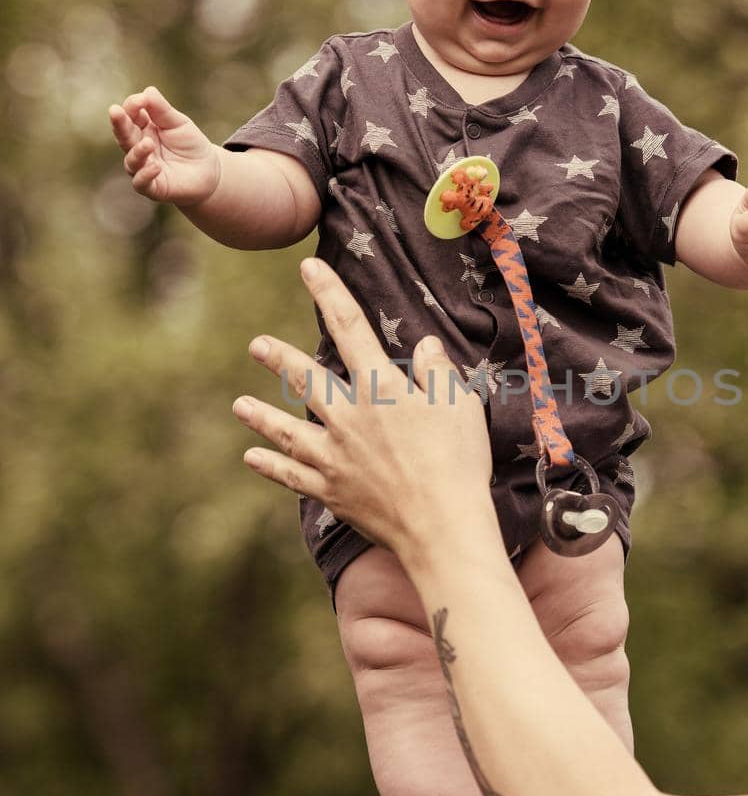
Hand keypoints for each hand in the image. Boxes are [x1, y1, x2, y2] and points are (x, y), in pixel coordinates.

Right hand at [109, 85, 220, 204]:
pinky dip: (146, 175)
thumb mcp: (178, 123)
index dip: (132, 106)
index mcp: (142, 129)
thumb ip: (162, 110)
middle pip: (124, 136)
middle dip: (120, 124)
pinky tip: (155, 167)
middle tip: (115, 112)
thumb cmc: (189, 144)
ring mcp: (143, 168)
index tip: (141, 99)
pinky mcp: (152, 187)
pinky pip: (142, 183)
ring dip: (137, 151)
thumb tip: (147, 91)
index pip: (130, 116)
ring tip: (148, 143)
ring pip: (131, 160)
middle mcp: (137, 148)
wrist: (208, 171)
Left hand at [231, 259, 491, 554]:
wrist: (442, 527)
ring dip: (261, 417)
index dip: (328, 293)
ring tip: (240, 406)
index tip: (308, 268)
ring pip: (287, 430)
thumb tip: (424, 345)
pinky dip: (270, 466)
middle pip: (304, 380)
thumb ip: (436, 371)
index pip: (349, 327)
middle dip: (278, 359)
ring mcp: (333, 457)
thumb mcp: (459, 405)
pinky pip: (292, 476)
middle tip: (257, 345)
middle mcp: (347, 418)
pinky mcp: (331, 491)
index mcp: (379, 388)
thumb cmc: (458, 461)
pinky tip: (251, 458)